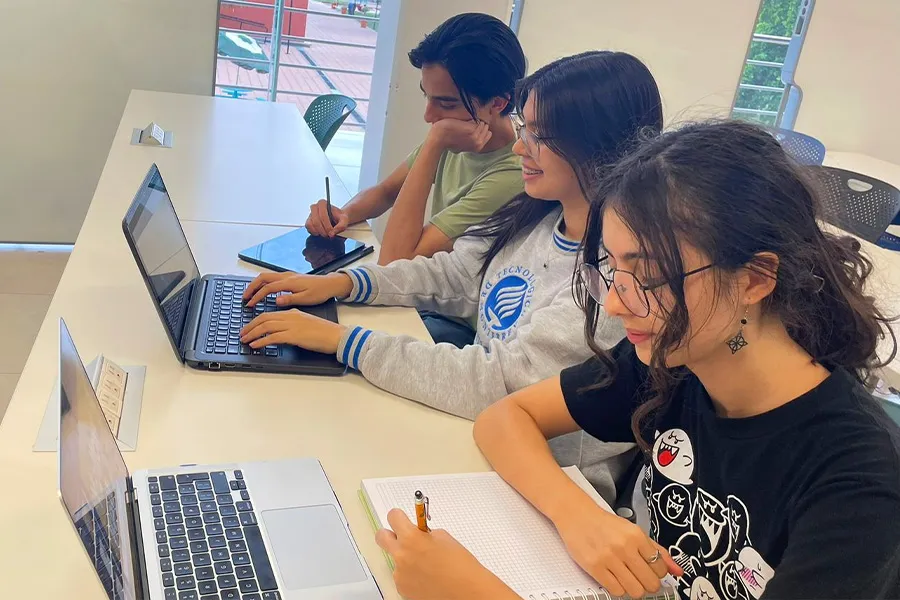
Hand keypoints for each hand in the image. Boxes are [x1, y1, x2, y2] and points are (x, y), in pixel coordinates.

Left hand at [240, 309, 346, 354]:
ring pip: (266, 326)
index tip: (248, 328)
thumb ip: (292, 323)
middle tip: (242, 334)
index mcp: (292, 312)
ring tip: (245, 340)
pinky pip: (273, 337)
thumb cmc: (324, 332)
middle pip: (264, 318)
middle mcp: (290, 316)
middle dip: (250, 326)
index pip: (269, 314)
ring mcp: (292, 325)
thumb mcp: (305, 323)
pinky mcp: (294, 335)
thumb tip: (281, 330)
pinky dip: (261, 341)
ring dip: (252, 333)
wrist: (335, 335)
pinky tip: (255, 345)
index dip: (255, 321)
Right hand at [242, 272, 352, 306]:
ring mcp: (288, 275)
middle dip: (251, 287)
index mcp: (289, 282)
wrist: (330, 284)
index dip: (257, 296)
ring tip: (250, 294)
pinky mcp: (290, 276)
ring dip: (256, 284)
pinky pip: (272, 277)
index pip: (268, 288)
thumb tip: (276, 300)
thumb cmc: (320, 292)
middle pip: (263, 278)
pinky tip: (262, 290)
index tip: (250, 304)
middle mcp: (287, 276)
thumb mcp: (306, 299)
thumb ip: (290, 299)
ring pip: (266, 276)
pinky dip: (263, 282)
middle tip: (244, 297)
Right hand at [306, 199, 349, 237]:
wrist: (337, 219)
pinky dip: (314, 232)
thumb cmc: (340, 218)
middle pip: (316, 221)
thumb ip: (341, 226)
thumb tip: (332, 233)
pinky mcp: (308, 221)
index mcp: (322, 203)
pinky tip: (321, 233)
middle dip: (323, 230)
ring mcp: (310, 214)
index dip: (327, 226)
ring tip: (325, 234)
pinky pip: (308, 228)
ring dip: (318, 232)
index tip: (332, 233)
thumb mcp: (344, 220)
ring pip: (310, 225)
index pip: (323, 216)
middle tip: (329, 235)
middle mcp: (315, 207)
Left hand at [375, 510, 514, 599]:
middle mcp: (401, 555)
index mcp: (411, 538)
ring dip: (406, 559)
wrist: (466, 591)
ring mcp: (399, 574)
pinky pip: (402, 577)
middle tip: (403, 538)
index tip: (402, 519)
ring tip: (427, 566)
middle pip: (381, 537)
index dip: (398, 516)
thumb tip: (419, 534)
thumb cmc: (460, 564)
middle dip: (390, 534)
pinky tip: (427, 578)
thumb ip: (425, 533)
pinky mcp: (402, 589)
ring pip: (395, 560)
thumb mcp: (444, 538)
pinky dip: (411, 576)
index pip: (393, 517)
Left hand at [427, 119, 492, 152]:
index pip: (488, 134)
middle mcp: (478, 144)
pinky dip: (472, 117)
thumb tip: (474, 130)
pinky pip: (478, 120)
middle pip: (487, 128)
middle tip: (469, 121)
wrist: (438, 139)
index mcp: (477, 148)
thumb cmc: (446, 139)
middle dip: (480, 123)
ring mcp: (476, 138)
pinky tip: (463, 120)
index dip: (481, 127)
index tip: (474, 124)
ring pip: (483, 124)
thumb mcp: (461, 143)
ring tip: (465, 120)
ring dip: (475, 119)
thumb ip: (470, 139)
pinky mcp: (472, 131)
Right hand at [553, 500, 681, 597]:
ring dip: (634, 588)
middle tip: (641, 578)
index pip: (660, 568)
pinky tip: (615, 578)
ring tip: (627, 579)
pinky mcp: (594, 567)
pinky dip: (618, 588)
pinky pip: (616, 590)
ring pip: (635, 590)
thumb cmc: (605, 524)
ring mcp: (609, 557)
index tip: (650, 571)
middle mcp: (624, 546)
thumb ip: (657, 550)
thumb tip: (677, 570)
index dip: (657, 573)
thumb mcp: (633, 531)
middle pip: (650, 583)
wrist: (577, 516)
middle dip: (648, 584)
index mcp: (637, 536)